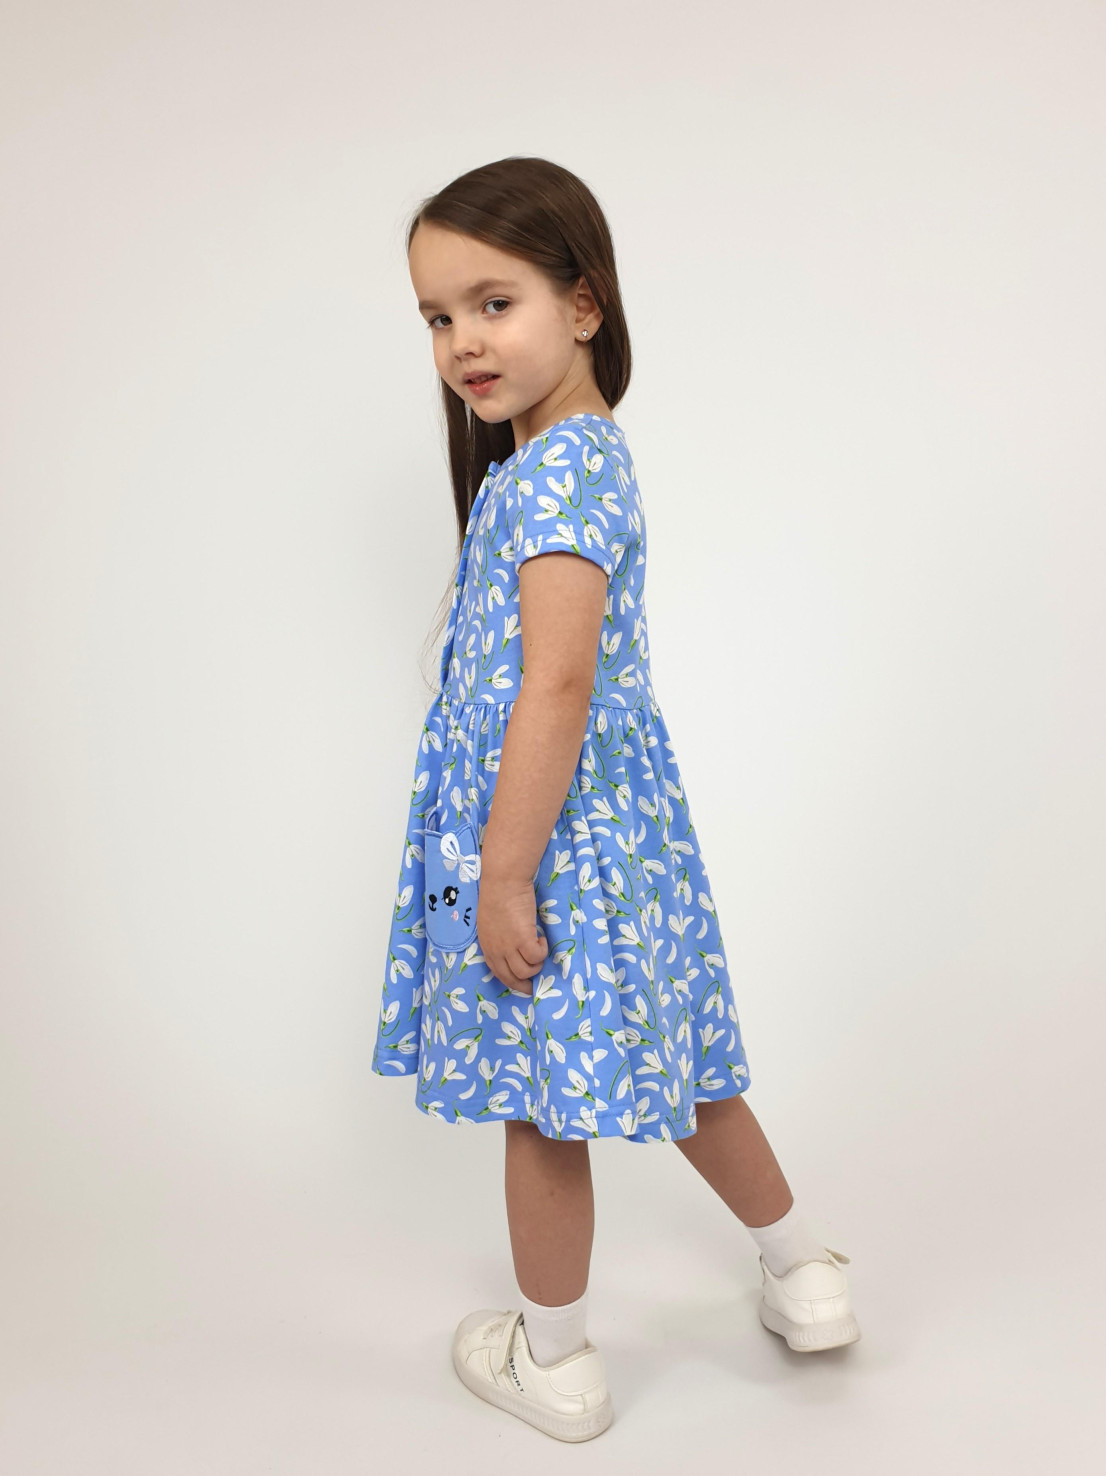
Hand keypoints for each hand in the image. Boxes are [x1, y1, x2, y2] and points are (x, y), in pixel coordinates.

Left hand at [477, 876, 548, 995]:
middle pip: (512, 978)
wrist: (503, 881)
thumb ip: (498, 937)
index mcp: (487, 946)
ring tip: (539, 949)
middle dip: (525, 984)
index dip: (512, 981)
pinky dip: (542, 951)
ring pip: (526, 971)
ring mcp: (509, 945)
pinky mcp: (523, 938)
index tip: (522, 984)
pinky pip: (537, 956)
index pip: (498, 973)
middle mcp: (496, 950)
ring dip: (536, 965)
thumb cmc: (497, 895)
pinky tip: (541, 938)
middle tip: (537, 981)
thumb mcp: (490, 922)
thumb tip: (511, 948)